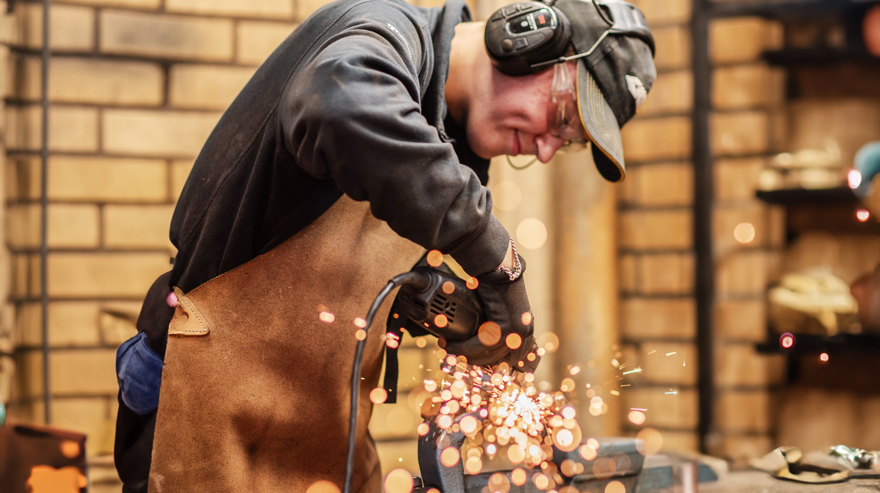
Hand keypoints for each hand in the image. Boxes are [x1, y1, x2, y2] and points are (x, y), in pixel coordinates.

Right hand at [444, 254, 537, 369]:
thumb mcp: (498, 308)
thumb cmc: (494, 284)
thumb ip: (493, 323)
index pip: (511, 357)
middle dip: (476, 362)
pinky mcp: (506, 328)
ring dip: (465, 355)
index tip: (471, 361)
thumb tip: (477, 334)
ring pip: (488, 355)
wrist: (498, 268)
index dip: (490, 363)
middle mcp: (525, 332)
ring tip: (448, 350)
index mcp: (525, 328)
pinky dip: (463, 347)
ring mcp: (517, 332)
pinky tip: (451, 346)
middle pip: (499, 360)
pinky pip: (481, 345)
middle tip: (457, 358)